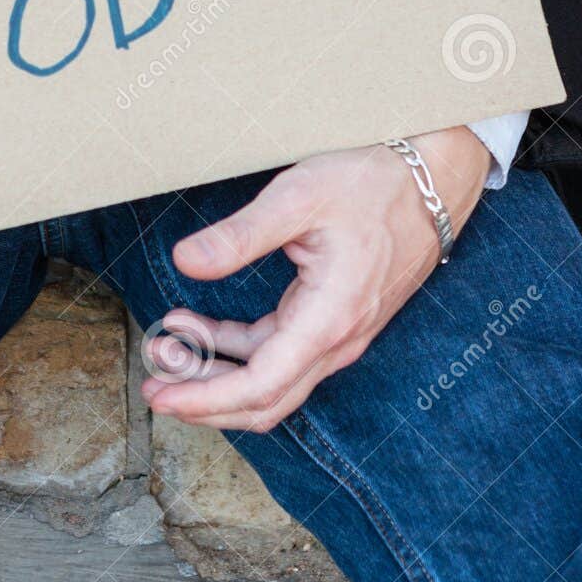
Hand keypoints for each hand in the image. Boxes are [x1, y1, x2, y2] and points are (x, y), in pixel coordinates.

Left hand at [141, 128, 489, 433]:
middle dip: (202, 397)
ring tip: (164, 345)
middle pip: (264, 400)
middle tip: (151, 381)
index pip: (261, 385)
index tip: (161, 397)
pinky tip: (198, 327)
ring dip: (215, 371)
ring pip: (270, 379)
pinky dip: (235, 348)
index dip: (206, 399)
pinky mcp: (333, 321)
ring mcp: (338, 335)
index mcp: (328, 319)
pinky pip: (280, 353)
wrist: (431, 181)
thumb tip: (184, 261)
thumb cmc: (369, 184)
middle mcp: (336, 340)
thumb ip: (239, 235)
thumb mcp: (297, 198)